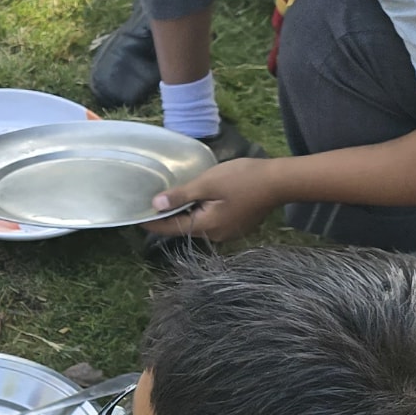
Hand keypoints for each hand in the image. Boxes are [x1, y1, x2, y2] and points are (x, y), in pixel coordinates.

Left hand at [154, 154, 282, 242]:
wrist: (280, 181)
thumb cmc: (243, 179)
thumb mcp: (207, 183)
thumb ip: (181, 195)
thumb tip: (156, 204)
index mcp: (206, 227)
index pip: (171, 228)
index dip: (153, 222)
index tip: (136, 216)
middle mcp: (216, 236)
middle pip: (185, 227)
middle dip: (169, 216)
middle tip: (151, 202)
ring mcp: (229, 233)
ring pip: (199, 224)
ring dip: (186, 213)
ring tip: (171, 199)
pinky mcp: (237, 225)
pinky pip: (212, 221)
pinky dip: (201, 212)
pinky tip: (198, 199)